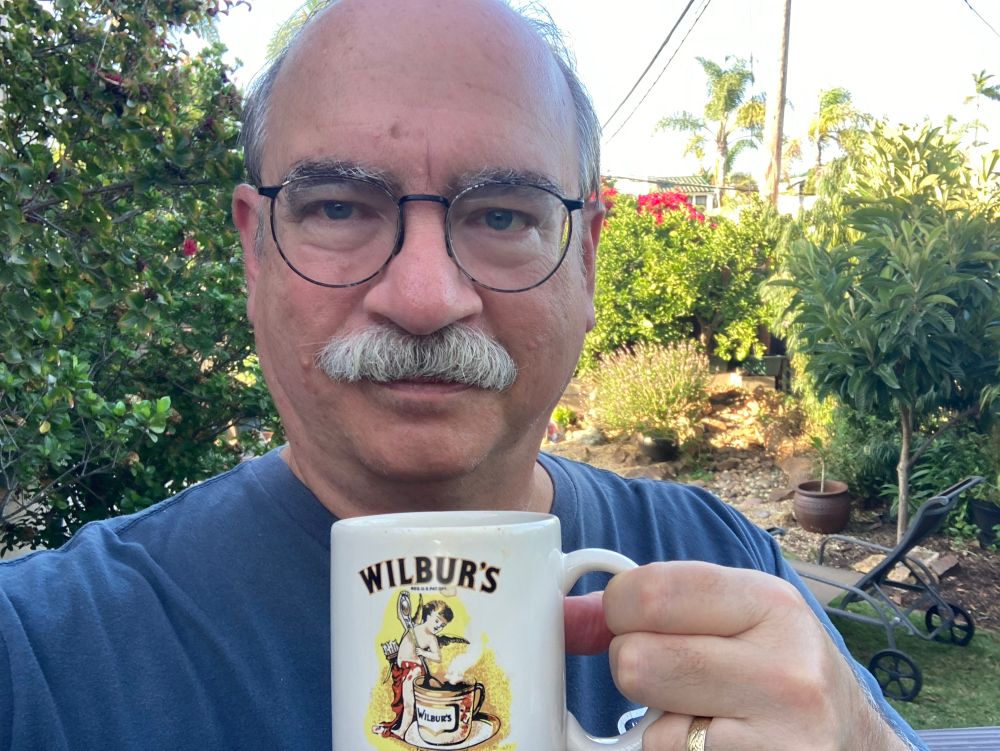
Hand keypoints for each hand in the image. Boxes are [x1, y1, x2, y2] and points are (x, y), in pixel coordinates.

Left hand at [565, 562, 907, 749]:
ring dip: (659, 729)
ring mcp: (783, 742)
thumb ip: (652, 605)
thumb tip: (562, 618)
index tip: (633, 621)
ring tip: (704, 719)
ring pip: (649, 733)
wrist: (852, 743)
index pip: (649, 591)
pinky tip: (717, 749)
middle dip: (634, 669)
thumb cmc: (776, 671)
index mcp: (770, 604)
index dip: (619, 610)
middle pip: (635, 662)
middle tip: (670, 679)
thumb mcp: (733, 618)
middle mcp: (786, 671)